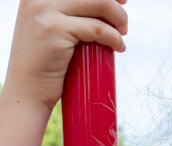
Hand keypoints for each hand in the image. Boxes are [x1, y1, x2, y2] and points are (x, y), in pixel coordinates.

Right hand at [4, 0, 127, 111]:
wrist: (28, 90)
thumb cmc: (46, 63)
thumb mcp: (53, 28)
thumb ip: (70, 13)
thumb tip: (107, 4)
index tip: (122, 0)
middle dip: (115, 6)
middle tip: (123, 26)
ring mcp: (44, 10)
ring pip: (100, 3)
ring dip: (119, 19)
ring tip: (122, 35)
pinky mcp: (54, 29)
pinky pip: (98, 29)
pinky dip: (114, 38)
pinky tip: (119, 47)